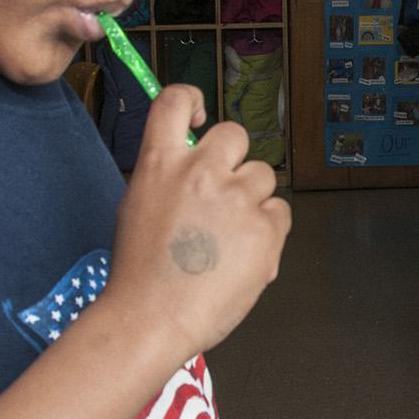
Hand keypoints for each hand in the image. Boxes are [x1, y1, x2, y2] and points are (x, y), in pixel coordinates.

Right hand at [104, 85, 289, 357]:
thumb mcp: (139, 206)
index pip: (177, 100)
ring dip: (251, 198)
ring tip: (228, 236)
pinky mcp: (266, 228)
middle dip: (232, 161)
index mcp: (161, 163)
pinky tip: (243, 253)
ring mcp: (237, 198)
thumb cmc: (141, 273)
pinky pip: (279, 211)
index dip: (193, 101)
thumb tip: (195, 165)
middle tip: (220, 196)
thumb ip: (169, 177)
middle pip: (235, 135)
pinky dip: (267, 229)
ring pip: (262, 176)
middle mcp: (201, 171)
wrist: (153, 318)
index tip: (201, 120)